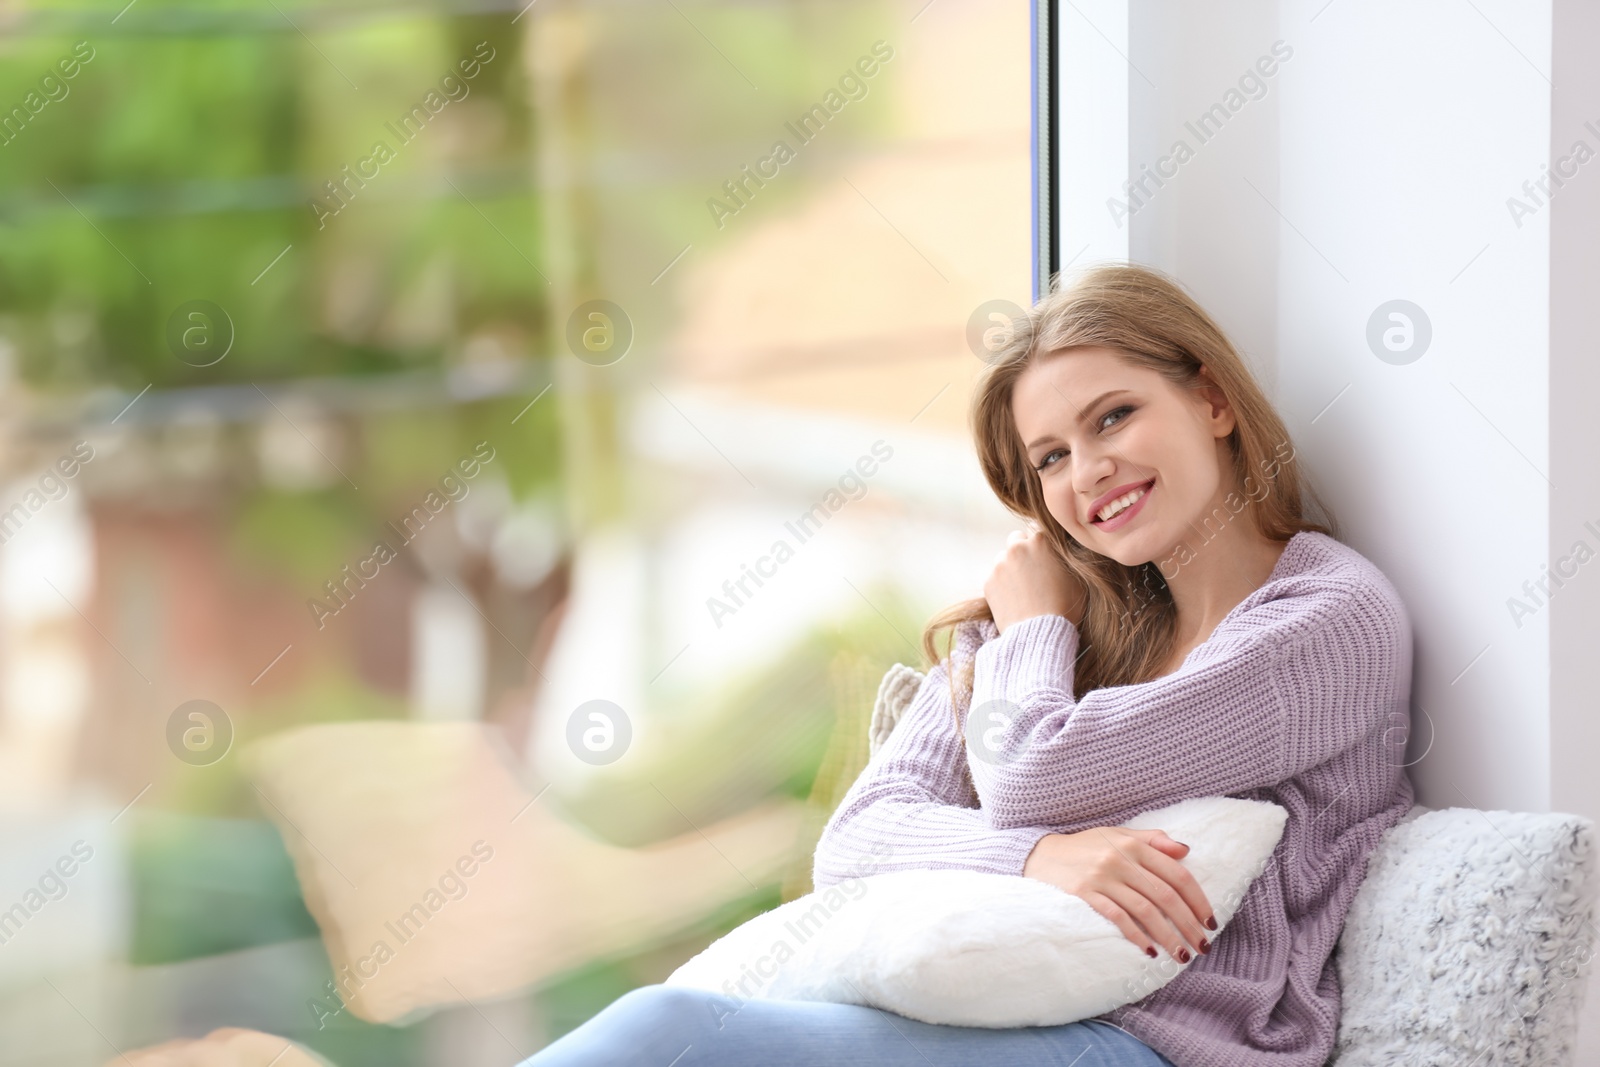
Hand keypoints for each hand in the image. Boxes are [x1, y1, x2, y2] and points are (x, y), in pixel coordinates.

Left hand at [983, 527, 1087, 631]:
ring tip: (1023, 590)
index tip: (1043, 557)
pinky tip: (1014, 600)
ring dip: (1010, 568)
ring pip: (1003, 559)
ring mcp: (1000, 564)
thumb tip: (1060, 553)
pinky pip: (994, 578)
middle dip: (1023, 551)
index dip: (1041, 545)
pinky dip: (1001, 585)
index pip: (1036, 531)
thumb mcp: (1076, 576)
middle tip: (1032, 572)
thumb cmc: (1065, 607)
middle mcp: (1017, 548)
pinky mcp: (988, 582)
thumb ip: (1064, 557)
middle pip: (1016, 540)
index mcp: (1041, 541)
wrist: (1040, 633)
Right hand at [1021, 827, 1214, 960]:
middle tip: (1202, 946)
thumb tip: (1185, 851)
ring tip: (1181, 955)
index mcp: (1133, 844)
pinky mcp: (1084, 893)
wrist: (1040, 853)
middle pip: (1165, 895)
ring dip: (1167, 936)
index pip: (1176, 874)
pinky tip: (1148, 950)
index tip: (1210, 921)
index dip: (1197, 899)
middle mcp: (1120, 858)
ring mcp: (1102, 876)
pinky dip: (1136, 935)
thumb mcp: (1118, 834)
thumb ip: (1152, 840)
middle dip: (1188, 924)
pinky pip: (1117, 917)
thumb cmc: (1085, 847)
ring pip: (1145, 910)